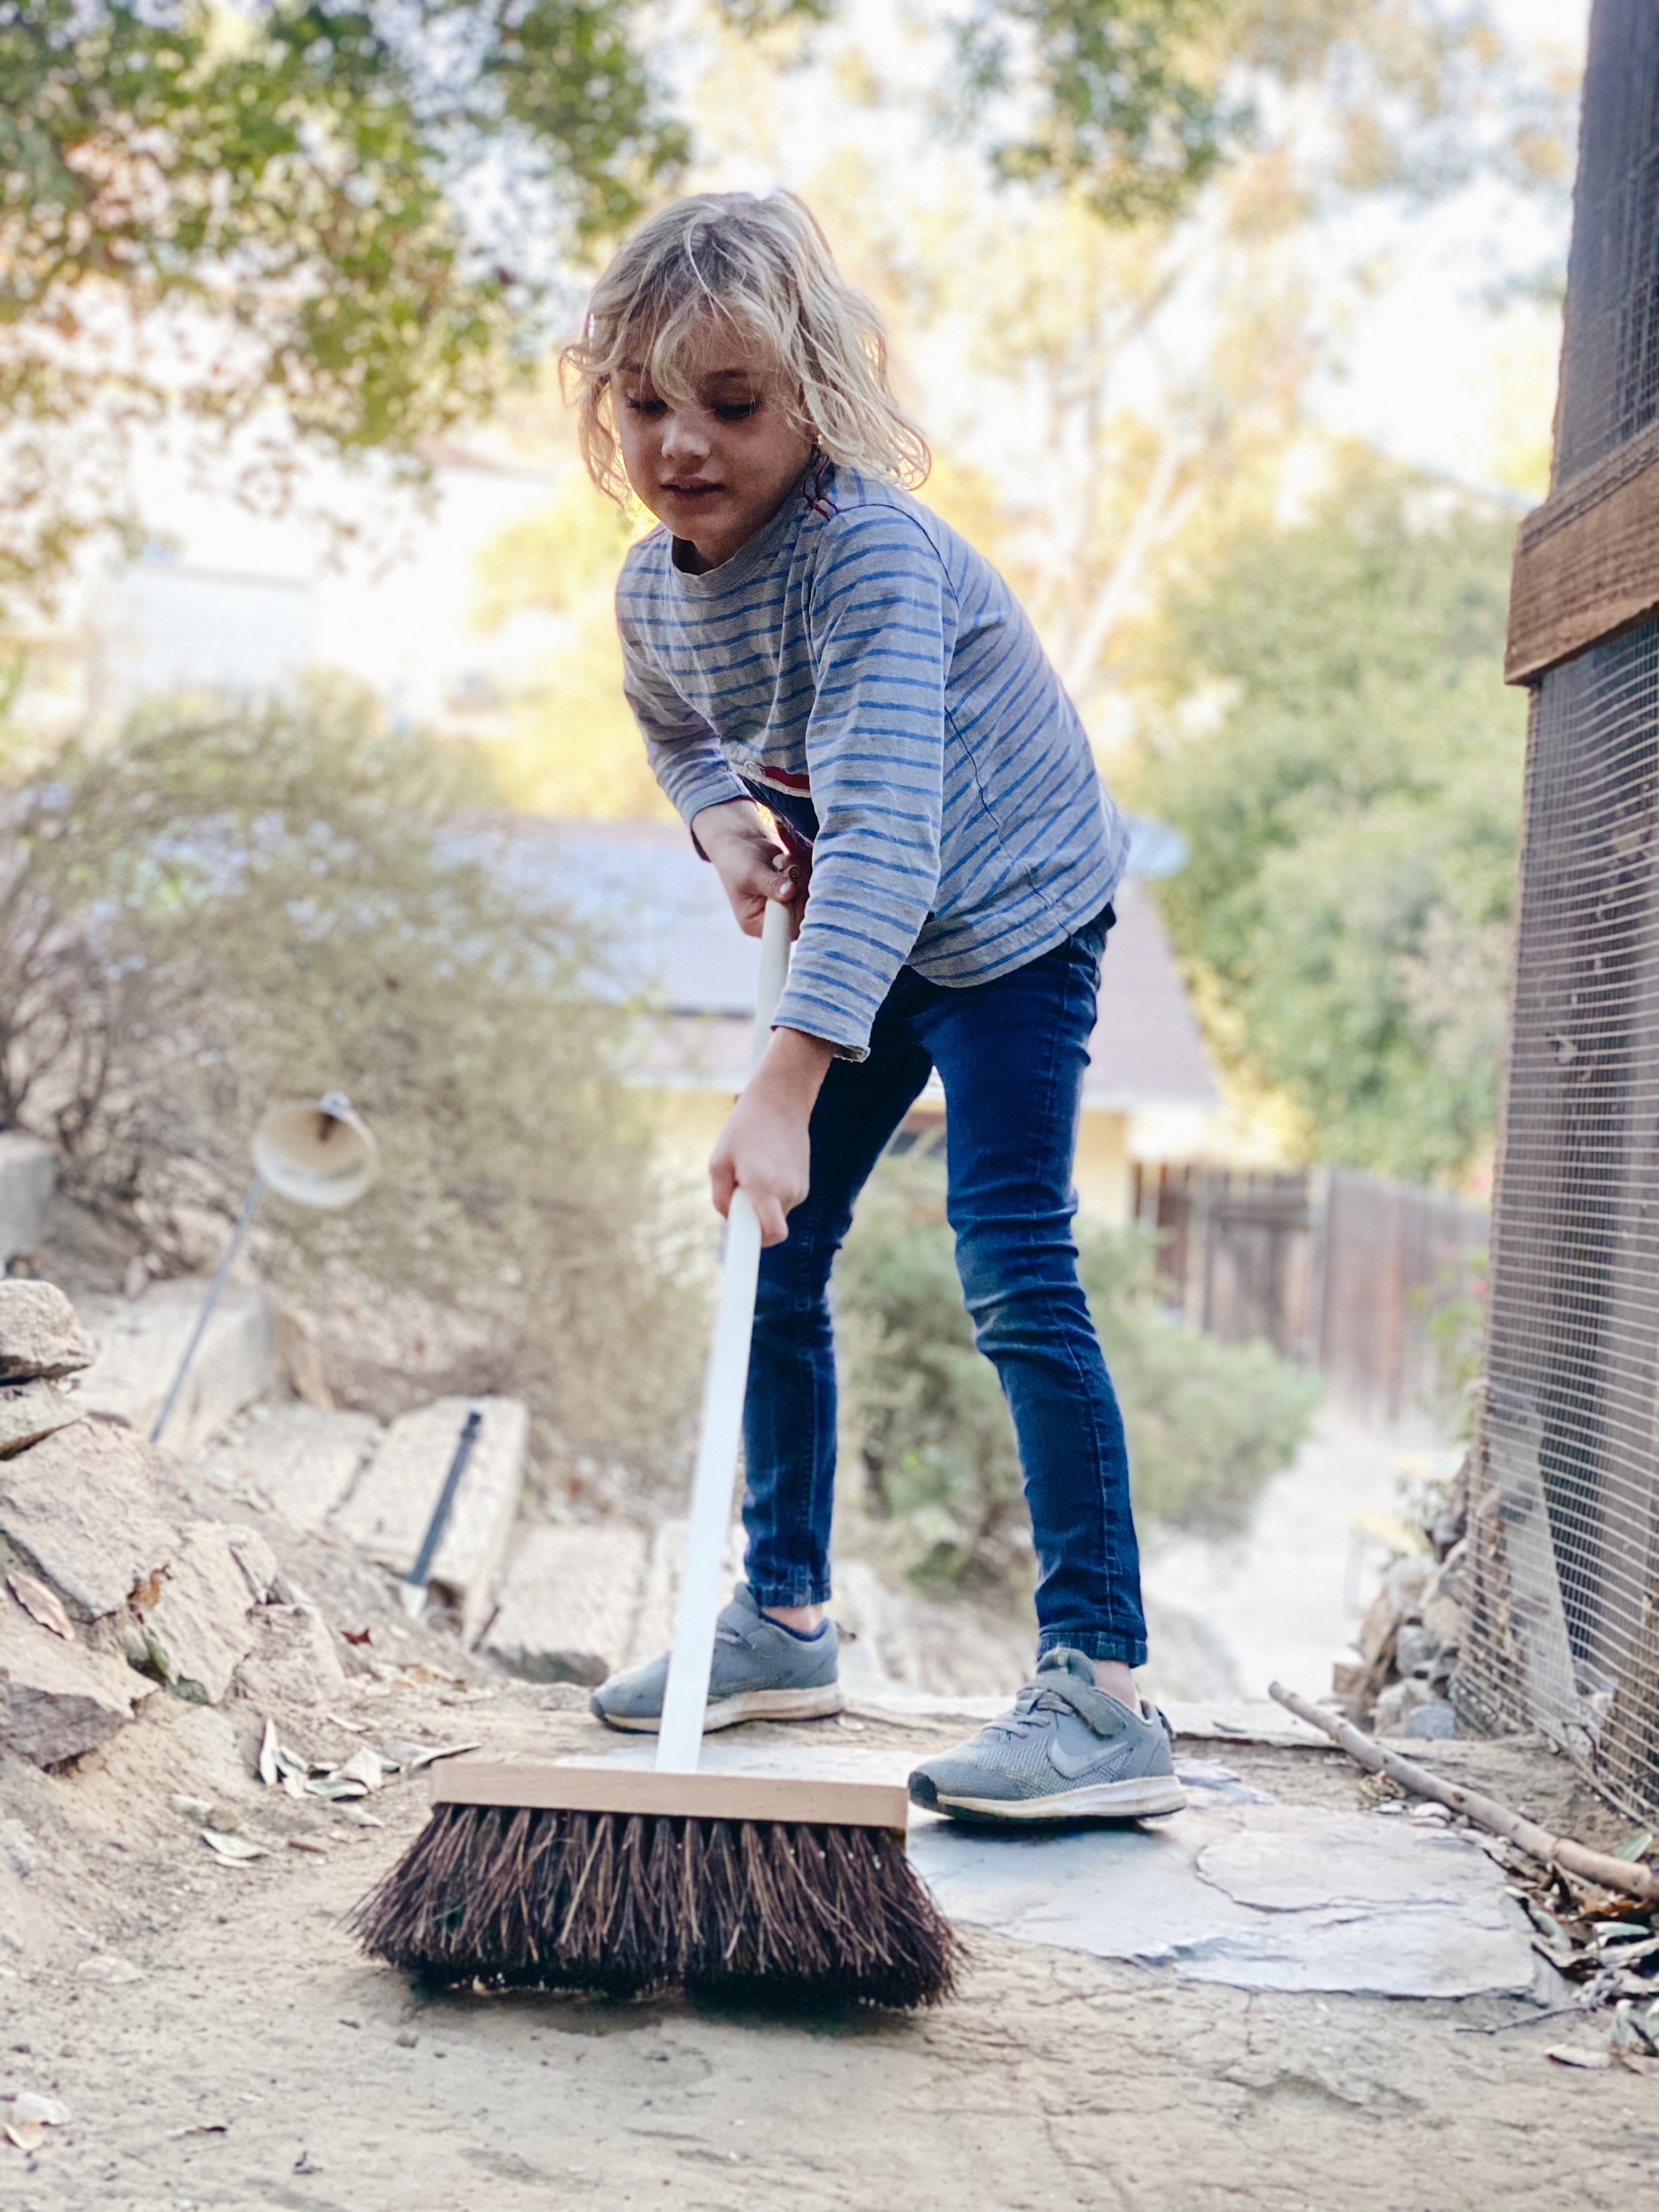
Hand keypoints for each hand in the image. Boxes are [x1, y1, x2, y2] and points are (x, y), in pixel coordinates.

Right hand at [691, 797, 808, 935]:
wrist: (743, 843)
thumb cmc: (738, 860)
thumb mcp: (752, 873)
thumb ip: (771, 884)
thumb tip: (790, 893)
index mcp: (756, 924)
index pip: (784, 930)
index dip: (794, 911)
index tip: (790, 888)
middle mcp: (773, 920)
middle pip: (803, 915)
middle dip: (799, 888)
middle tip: (787, 869)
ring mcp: (787, 906)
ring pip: (811, 899)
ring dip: (802, 877)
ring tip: (785, 862)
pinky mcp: (797, 894)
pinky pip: (814, 888)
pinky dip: (806, 872)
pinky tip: (791, 862)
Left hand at [709, 1028, 833, 1243]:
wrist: (781, 1101)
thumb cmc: (744, 1130)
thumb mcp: (719, 1162)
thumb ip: (720, 1197)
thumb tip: (729, 1220)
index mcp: (765, 1187)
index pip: (773, 1234)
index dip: (760, 1246)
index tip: (747, 1255)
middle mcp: (788, 1192)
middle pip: (768, 1225)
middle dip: (751, 1215)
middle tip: (738, 1186)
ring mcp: (800, 1188)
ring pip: (775, 1212)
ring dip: (761, 1201)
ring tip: (753, 1168)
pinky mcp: (805, 1183)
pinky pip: (783, 1200)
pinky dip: (771, 1192)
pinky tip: (766, 1164)